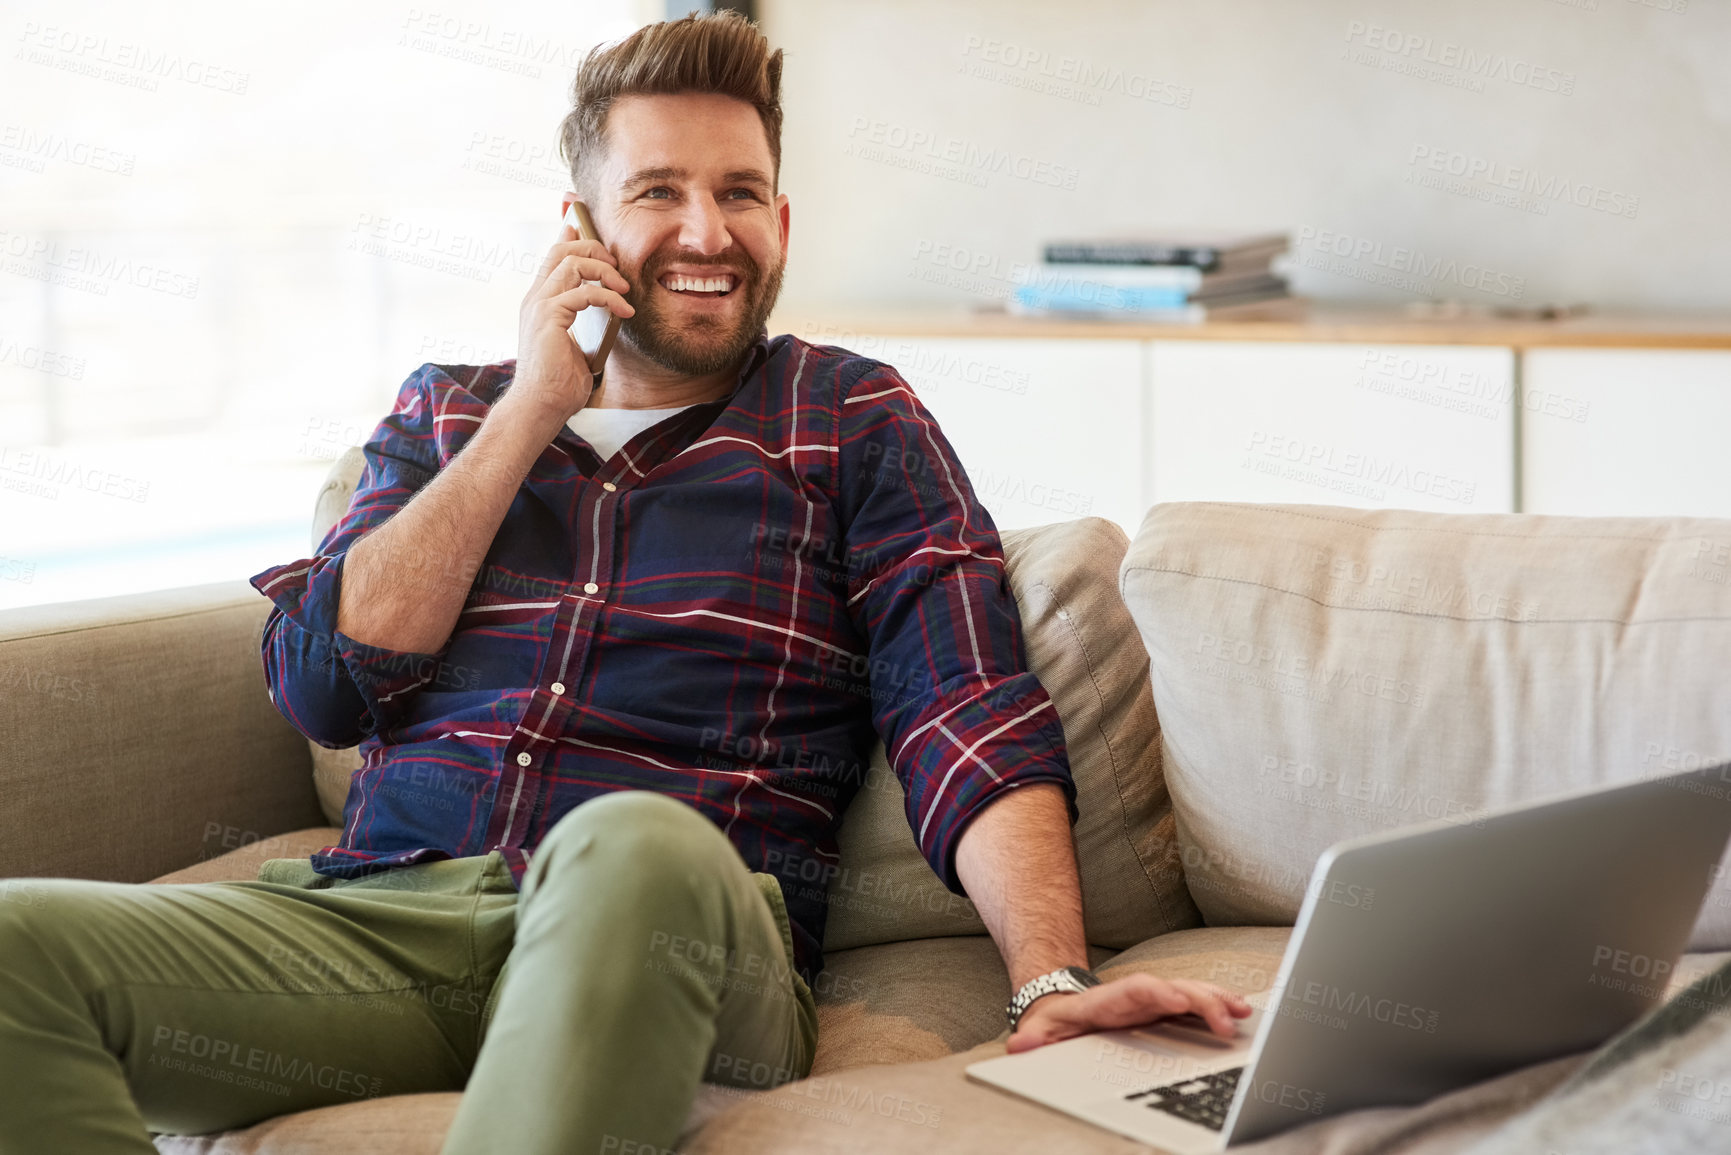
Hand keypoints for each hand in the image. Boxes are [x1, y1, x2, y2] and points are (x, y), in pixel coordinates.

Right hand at [509, 219, 635, 422]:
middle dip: (594, 246)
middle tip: (618, 265)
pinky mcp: (548, 318)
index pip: (554, 254)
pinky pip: (582, 292)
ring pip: (572, 262)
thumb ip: (585, 319)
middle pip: (562, 248)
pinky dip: (608, 297)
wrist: (541, 406)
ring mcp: (539, 306)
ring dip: (604, 270)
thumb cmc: (559, 382)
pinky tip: (624, 310)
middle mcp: (535, 298)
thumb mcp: (576, 342)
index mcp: (540, 301)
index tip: (588, 223)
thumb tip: (610, 306)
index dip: (571, 233)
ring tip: (624, 288)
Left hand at [1006, 974, 1252, 1053]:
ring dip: (1216, 1000)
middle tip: (1228, 1020)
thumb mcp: (1039, 1032)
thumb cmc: (1054, 1025)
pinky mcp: (1163, 1010)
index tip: (1174, 998)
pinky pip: (1194, 1004)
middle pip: (1171, 989)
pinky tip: (1241, 1012)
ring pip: (1188, 993)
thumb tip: (1019, 1046)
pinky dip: (1218, 1006)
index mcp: (1107, 1002)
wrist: (1060, 1010)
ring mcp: (1151, 1002)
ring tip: (1244, 1011)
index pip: (1134, 991)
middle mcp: (1134, 997)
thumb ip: (1033, 1039)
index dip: (1155, 992)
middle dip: (1200, 1001)